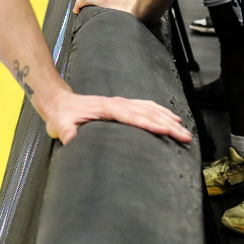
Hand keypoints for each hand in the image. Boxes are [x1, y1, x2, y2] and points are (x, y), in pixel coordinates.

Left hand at [39, 88, 189, 144]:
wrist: (59, 103)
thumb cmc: (61, 116)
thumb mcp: (61, 126)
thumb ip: (68, 133)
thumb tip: (71, 141)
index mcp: (106, 108)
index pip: (133, 116)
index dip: (151, 124)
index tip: (167, 131)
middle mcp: (117, 103)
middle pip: (147, 113)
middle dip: (168, 124)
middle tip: (184, 137)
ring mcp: (121, 103)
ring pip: (150, 109)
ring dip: (168, 118)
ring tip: (184, 130)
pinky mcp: (122, 105)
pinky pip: (146, 106)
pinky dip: (161, 111)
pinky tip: (171, 118)